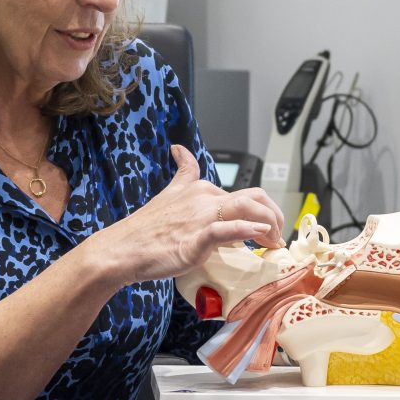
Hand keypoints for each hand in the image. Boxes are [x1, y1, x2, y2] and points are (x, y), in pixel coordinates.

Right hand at [97, 145, 285, 285]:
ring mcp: (201, 216)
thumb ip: (182, 174)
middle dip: (275, 215)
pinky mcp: (196, 237)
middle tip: (278, 236)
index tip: (270, 227)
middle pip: (255, 197)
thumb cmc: (146, 230)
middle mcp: (204, 197)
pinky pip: (228, 228)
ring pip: (247, 207)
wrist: (121, 249)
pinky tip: (259, 235)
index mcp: (200, 188)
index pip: (246, 193)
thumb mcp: (169, 194)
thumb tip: (180, 150)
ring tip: (273, 241)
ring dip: (269, 224)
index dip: (265, 210)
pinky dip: (248, 229)